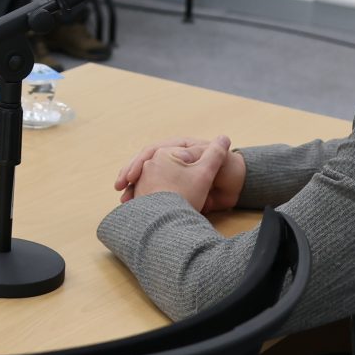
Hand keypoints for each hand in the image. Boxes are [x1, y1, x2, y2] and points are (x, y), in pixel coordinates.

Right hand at [113, 134, 245, 216]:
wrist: (235, 187)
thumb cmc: (227, 170)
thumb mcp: (217, 162)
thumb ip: (207, 154)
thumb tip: (195, 148)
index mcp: (178, 147)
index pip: (152, 151)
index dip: (139, 162)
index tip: (131, 175)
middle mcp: (170, 157)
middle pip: (143, 164)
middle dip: (129, 174)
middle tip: (119, 187)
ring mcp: (169, 172)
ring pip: (144, 178)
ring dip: (132, 188)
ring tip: (125, 201)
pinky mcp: (171, 187)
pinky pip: (151, 191)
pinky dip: (141, 198)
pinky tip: (134, 207)